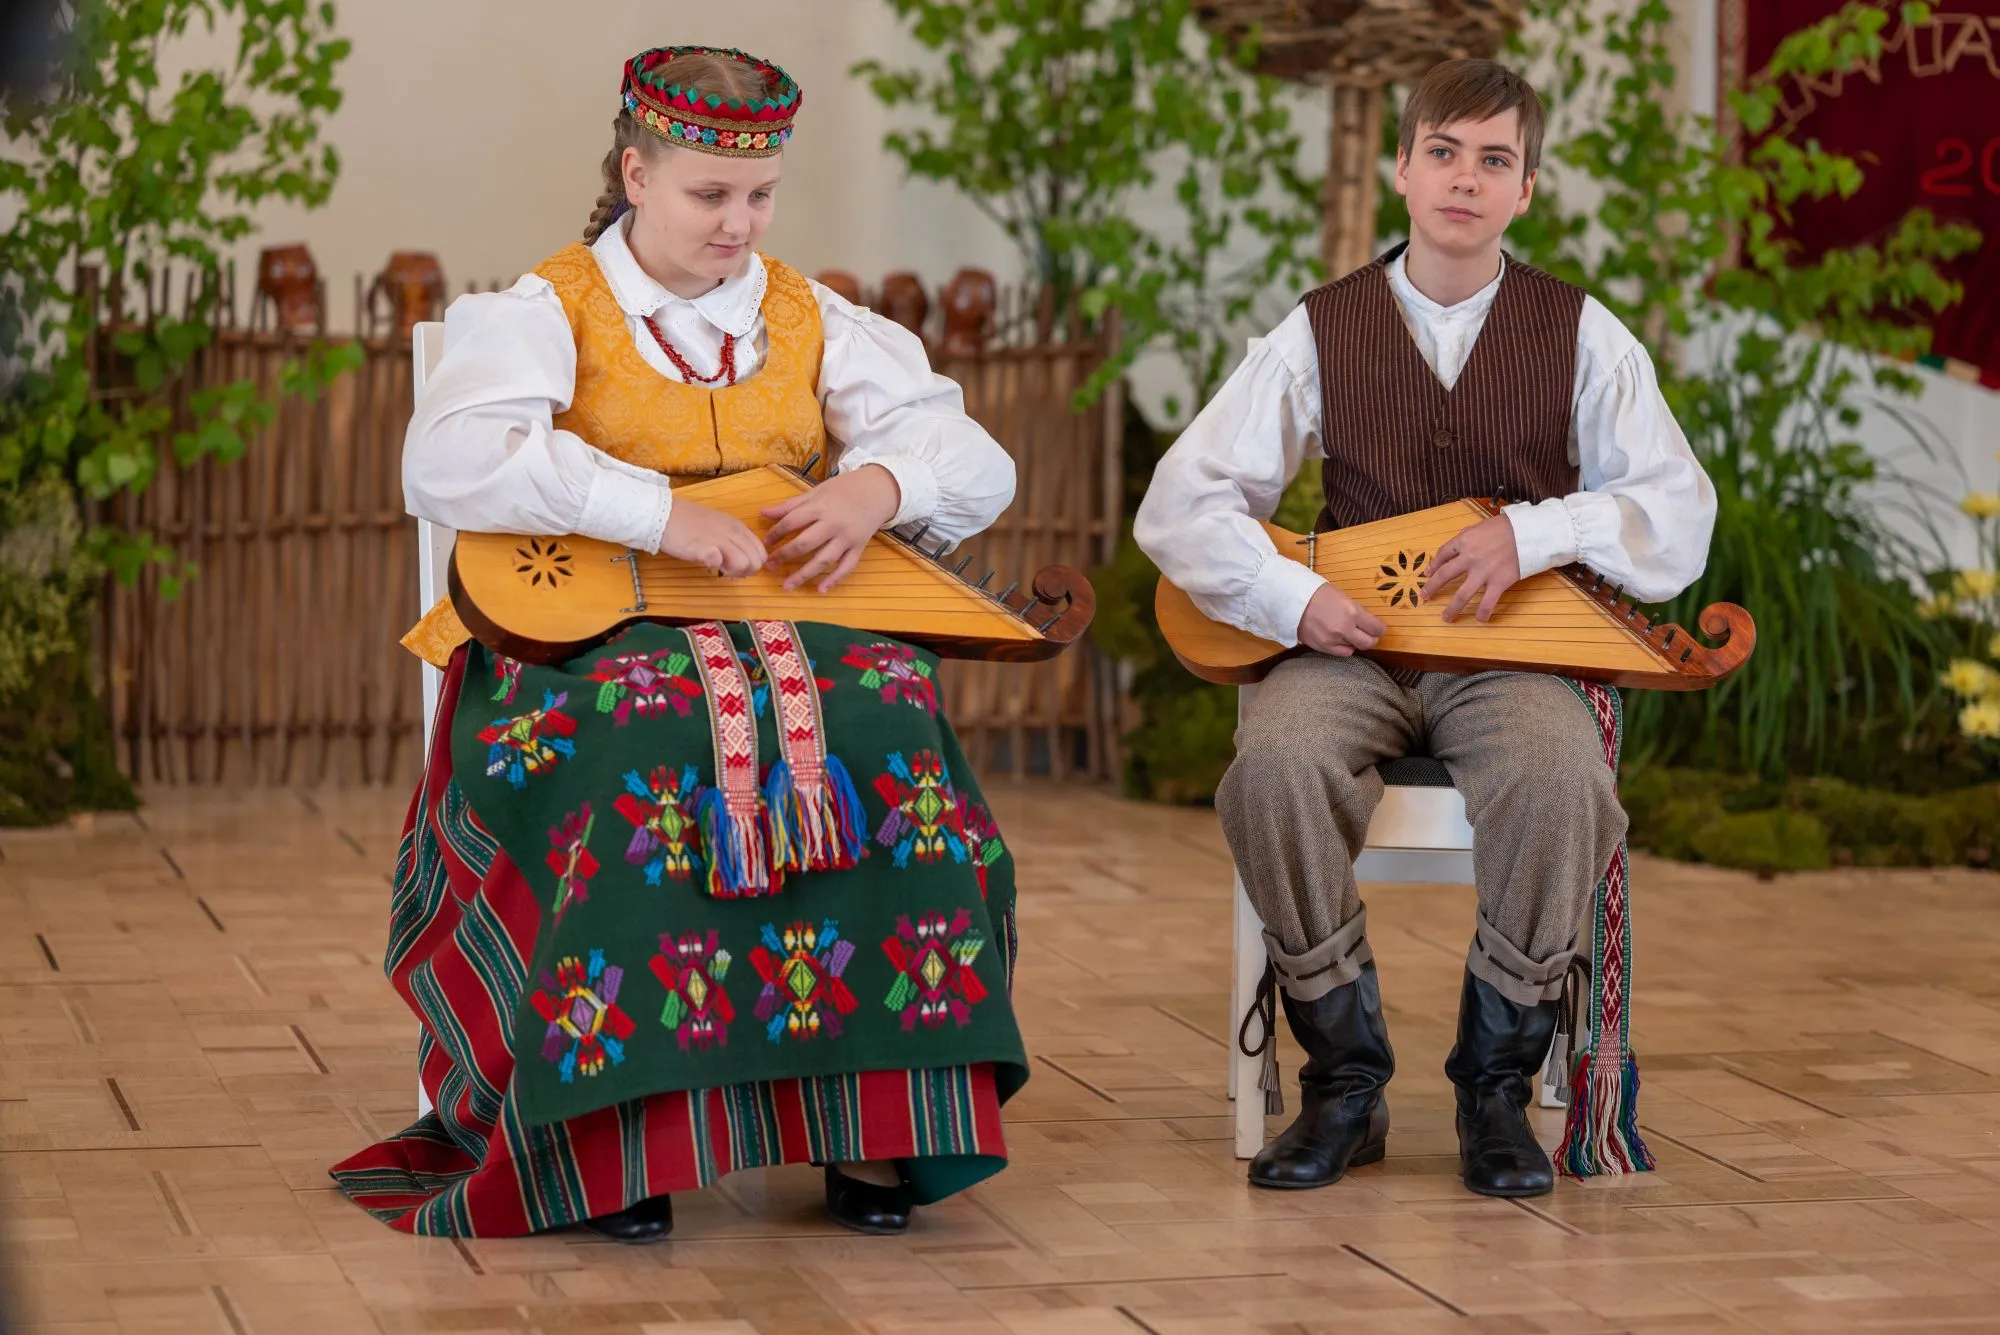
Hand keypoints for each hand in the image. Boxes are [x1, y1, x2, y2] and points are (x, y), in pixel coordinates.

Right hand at [660, 498, 766, 577]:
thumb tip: (742, 561)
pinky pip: (720, 561)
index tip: (735, 565)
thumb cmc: (688, 523)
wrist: (663, 515)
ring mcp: (720, 538)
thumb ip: (732, 540)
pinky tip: (706, 562)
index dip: (752, 564)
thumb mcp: (718, 526)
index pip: (761, 552)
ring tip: (717, 566)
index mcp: (737, 526)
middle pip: (757, 561)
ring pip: (745, 564)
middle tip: (727, 569)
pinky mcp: (704, 547)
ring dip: (733, 571)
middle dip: (745, 571)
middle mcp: (733, 531)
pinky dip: (716, 566)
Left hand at [761, 463, 901, 592]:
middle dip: (785, 556)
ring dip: (804, 574)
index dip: (776, 534)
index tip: (765, 543)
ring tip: (787, 586)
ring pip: (824, 559)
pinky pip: (846, 566)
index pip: (792, 522)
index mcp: (820, 507)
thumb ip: (790, 505)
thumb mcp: (815, 492)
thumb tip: (763, 514)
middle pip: (805, 543)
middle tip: (769, 566)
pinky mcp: (859, 547)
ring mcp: (847, 538)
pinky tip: (820, 590)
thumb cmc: (842, 490)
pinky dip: (834, 579)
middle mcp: (833, 524)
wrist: (876, 491)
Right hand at [1296, 582, 1386, 656]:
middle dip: (1372, 639)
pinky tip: (1340, 640)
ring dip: (1356, 643)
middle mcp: (1345, 628)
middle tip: (1369, 635)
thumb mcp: (1343, 597)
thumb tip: (1366, 621)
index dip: (1380, 629)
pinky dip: (1344, 647)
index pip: (1376, 628)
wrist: (1292, 600)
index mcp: (1352, 612)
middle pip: (1369, 642)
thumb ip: (1355, 611)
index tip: (1379, 628)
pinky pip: (1342, 653)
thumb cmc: (1318, 594)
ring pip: (1355, 648)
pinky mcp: (1323, 647)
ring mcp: (1333, 639)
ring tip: (1350, 635)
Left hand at [1422, 514, 1520, 621]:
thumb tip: (1450, 551)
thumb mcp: (1479, 526)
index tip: (1428, 574)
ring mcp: (1483, 572)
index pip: (1442, 554)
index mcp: (1463, 541)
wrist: (1529, 532)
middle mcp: (1469, 558)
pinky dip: (1482, 613)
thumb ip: (1464, 538)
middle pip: (1445, 576)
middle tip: (1424, 597)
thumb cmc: (1505, 527)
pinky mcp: (1499, 583)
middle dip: (1432, 588)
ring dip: (1452, 608)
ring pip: (1462, 595)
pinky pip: (1487, 602)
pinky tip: (1479, 619)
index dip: (1433, 566)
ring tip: (1446, 617)